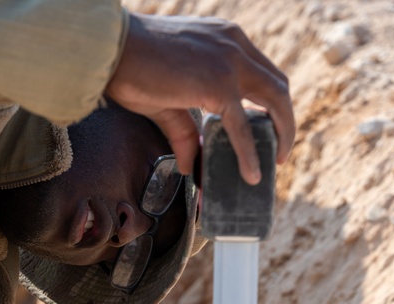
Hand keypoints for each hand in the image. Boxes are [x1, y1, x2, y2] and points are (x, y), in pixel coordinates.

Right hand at [106, 13, 294, 183]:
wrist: (109, 50)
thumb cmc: (130, 67)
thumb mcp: (166, 99)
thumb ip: (186, 131)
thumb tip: (192, 166)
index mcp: (225, 39)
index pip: (262, 71)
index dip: (271, 101)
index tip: (268, 127)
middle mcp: (234, 45)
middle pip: (278, 85)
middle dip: (284, 120)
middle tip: (279, 150)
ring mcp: (230, 62)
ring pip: (275, 100)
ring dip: (281, 134)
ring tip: (276, 163)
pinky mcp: (218, 84)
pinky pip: (242, 126)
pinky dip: (249, 153)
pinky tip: (251, 175)